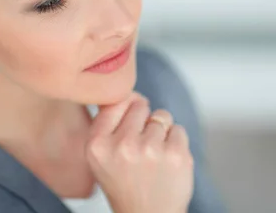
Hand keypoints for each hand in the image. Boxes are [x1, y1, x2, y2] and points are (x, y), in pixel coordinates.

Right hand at [86, 93, 193, 212]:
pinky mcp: (177, 155)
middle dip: (144, 122)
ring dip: (161, 133)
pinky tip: (166, 162)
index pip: (116, 101)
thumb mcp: (101, 154)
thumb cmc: (125, 183)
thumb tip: (133, 92)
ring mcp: (151, 150)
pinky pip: (179, 129)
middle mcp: (122, 145)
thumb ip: (111, 120)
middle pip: (140, 105)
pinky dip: (176, 143)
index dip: (126, 111)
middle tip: (139, 149)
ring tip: (153, 158)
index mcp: (96, 144)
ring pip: (161, 116)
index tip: (127, 128)